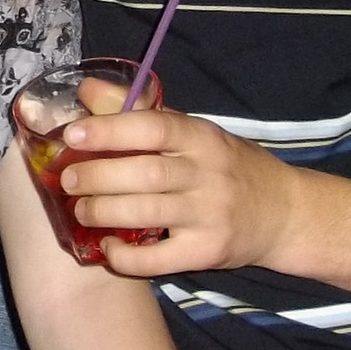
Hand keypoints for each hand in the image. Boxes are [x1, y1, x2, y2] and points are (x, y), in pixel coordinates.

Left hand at [54, 106, 297, 280]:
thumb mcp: (195, 132)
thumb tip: (86, 90)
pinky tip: (108, 247)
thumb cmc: (228, 167)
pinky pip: (158, 260)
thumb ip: (141, 113)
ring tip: (80, 210)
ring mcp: (209, 215)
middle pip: (146, 173)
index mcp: (203, 137)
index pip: (154, 126)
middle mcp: (208, 174)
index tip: (73, 134)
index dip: (110, 129)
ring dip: (104, 212)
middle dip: (98, 176)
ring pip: (148, 213)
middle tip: (67, 179)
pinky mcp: (207, 252)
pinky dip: (126, 257)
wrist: (283, 213)